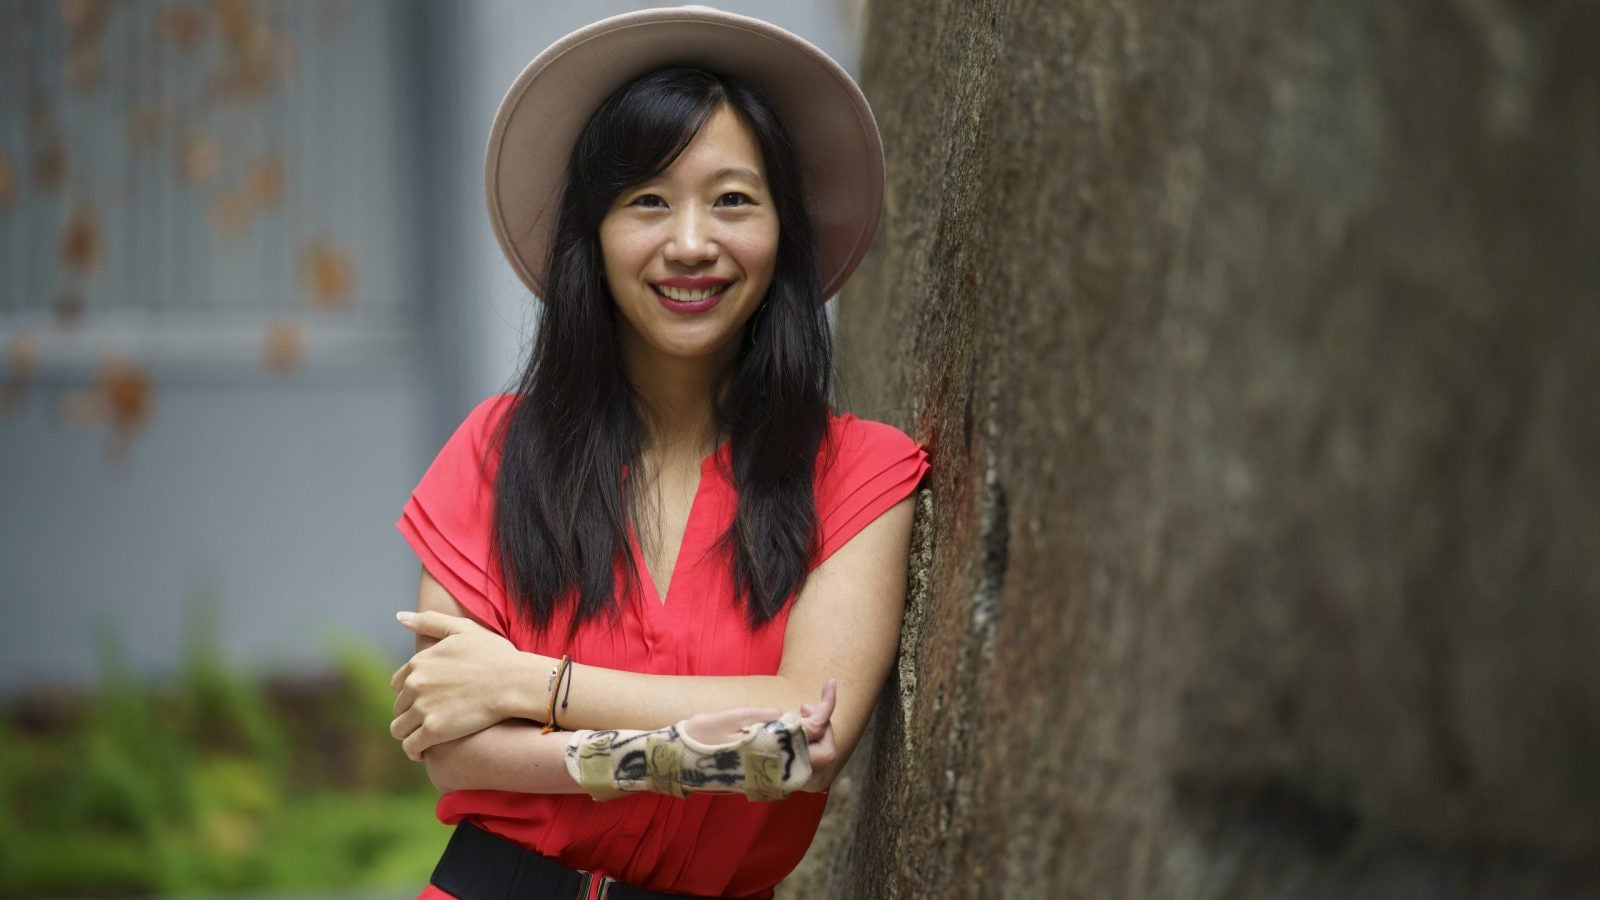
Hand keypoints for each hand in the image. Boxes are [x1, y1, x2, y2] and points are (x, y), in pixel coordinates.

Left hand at [389, 610, 525, 760]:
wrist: (515, 681)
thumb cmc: (495, 655)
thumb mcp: (463, 629)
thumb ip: (430, 622)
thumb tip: (400, 617)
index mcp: (419, 662)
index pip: (399, 684)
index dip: (412, 693)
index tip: (428, 700)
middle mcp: (415, 684)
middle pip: (399, 707)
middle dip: (412, 713)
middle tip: (433, 718)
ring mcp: (423, 708)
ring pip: (400, 728)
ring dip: (410, 733)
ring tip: (426, 737)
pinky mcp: (434, 730)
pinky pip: (410, 746)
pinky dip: (414, 751)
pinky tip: (423, 752)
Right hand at [676, 679, 838, 791]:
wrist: (677, 763)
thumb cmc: (699, 736)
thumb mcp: (729, 718)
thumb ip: (761, 716)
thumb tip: (785, 715)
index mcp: (772, 749)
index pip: (817, 728)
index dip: (829, 703)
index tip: (830, 682)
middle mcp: (778, 770)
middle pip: (826, 751)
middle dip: (824, 725)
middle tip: (803, 706)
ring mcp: (774, 779)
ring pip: (814, 762)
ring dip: (813, 737)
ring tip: (793, 716)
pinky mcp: (767, 782)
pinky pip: (798, 766)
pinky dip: (801, 747)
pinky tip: (783, 731)